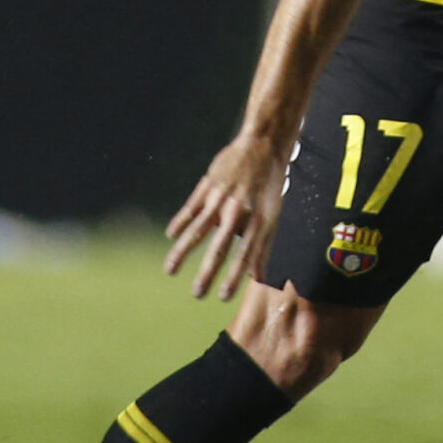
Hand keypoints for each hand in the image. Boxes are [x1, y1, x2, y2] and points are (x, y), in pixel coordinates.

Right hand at [163, 135, 288, 301]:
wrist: (262, 144)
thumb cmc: (269, 185)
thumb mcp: (273, 214)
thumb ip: (263, 247)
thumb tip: (258, 278)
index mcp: (258, 219)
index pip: (244, 254)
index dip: (233, 277)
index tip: (223, 297)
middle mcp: (239, 210)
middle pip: (220, 246)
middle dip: (208, 272)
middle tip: (197, 294)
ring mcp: (221, 196)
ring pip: (198, 228)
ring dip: (183, 251)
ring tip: (170, 271)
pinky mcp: (208, 184)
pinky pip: (190, 207)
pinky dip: (179, 222)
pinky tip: (169, 236)